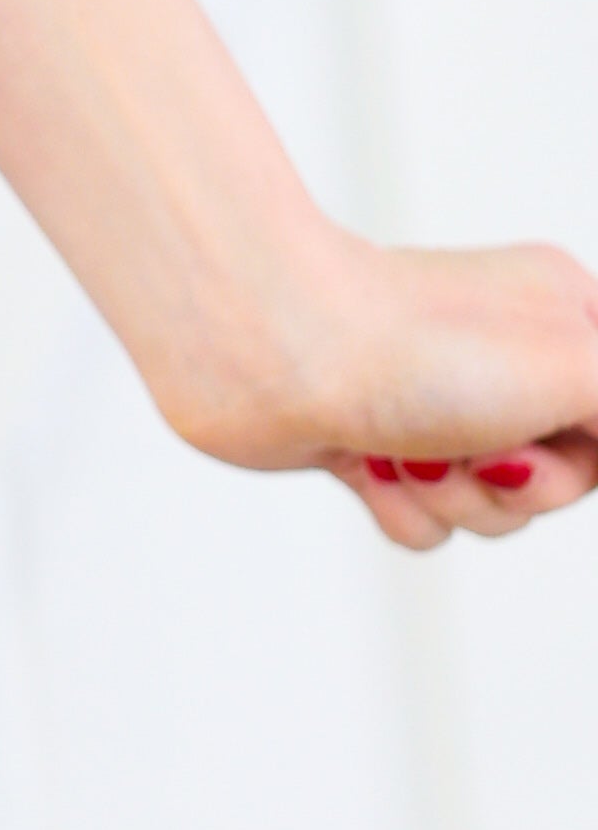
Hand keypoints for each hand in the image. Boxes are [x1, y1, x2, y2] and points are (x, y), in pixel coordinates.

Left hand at [160, 222, 597, 545]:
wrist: (266, 345)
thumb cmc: (421, 346)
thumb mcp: (578, 367)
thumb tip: (594, 445)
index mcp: (559, 310)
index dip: (587, 451)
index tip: (553, 434)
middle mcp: (497, 350)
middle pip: (562, 475)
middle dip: (521, 487)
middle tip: (481, 451)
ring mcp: (432, 397)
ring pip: (494, 506)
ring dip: (457, 499)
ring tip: (408, 451)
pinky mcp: (370, 440)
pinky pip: (425, 519)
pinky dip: (402, 509)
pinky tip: (367, 463)